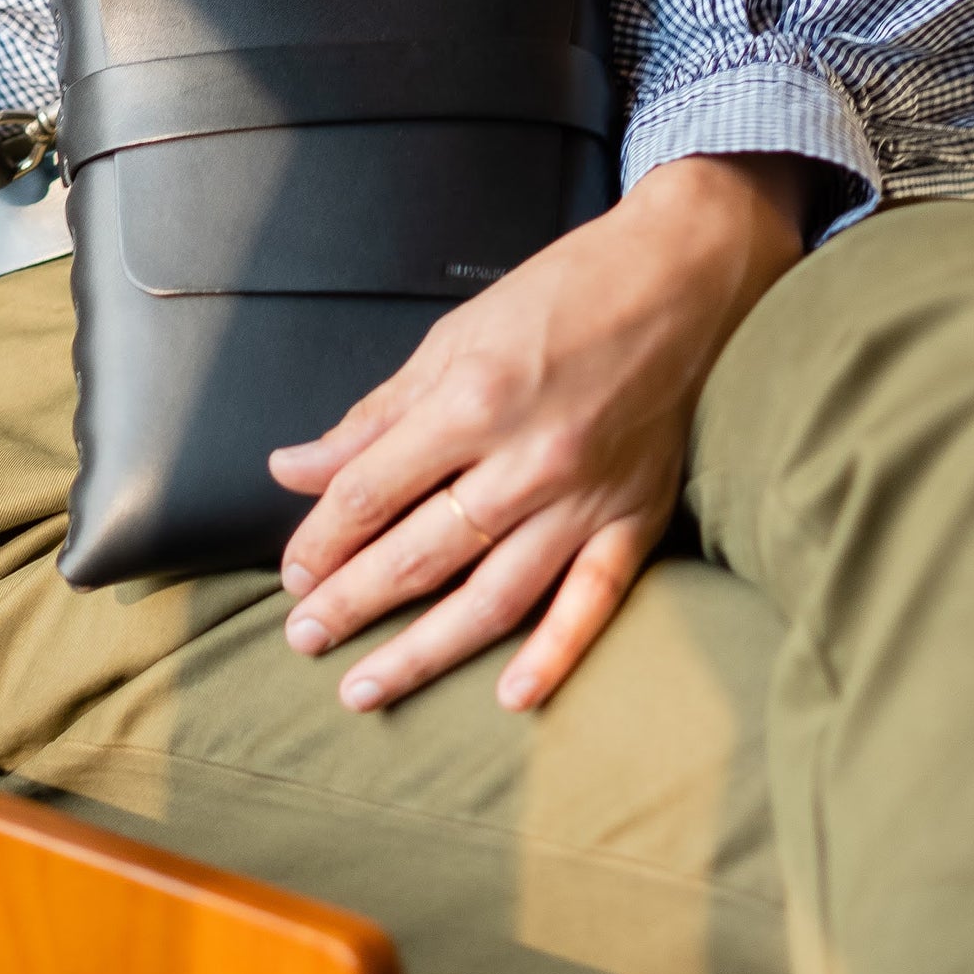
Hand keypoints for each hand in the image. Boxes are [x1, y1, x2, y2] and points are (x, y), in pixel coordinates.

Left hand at [265, 154, 811, 715]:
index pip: (370, 494)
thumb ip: (375, 417)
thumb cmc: (562, 297)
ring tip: (365, 688)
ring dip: (423, 650)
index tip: (294, 573)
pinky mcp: (637, 517)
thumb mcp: (451, 339)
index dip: (321, 541)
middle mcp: (528, 458)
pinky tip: (509, 696)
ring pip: (493, 596)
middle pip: (420, 553)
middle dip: (351, 603)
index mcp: (472, 401)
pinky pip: (591, 601)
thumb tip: (296, 469)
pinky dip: (553, 653)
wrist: (679, 277)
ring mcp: (586, 496)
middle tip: (303, 639)